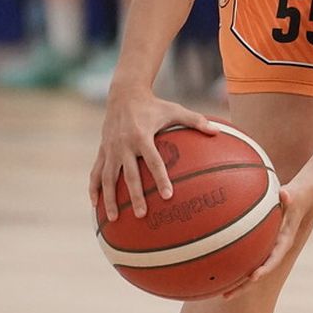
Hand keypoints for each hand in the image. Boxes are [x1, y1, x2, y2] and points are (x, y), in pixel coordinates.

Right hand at [90, 88, 222, 222]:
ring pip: (108, 178)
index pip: (153, 161)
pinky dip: (94, 188)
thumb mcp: (175, 110)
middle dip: (135, 195)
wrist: (124, 94)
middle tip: (142, 214)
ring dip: (110, 199)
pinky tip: (95, 205)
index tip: (167, 196)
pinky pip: (96, 171)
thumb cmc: (154, 105)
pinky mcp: (102, 150)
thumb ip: (196, 121)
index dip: (161, 178)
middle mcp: (124, 144)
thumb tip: (217, 131)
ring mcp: (111, 149)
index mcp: (142, 136)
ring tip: (115, 219)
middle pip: (129, 175)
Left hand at [227, 172, 312, 292]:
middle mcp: (274, 251)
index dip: (264, 269)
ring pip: (251, 271)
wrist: (299, 201)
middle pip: (258, 273)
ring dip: (236, 283)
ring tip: (219, 293)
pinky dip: (234, 268)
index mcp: (283, 242)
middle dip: (243, 286)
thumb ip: (288, 197)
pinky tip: (219, 272)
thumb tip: (285, 193)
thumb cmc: (293, 197)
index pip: (274, 259)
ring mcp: (266, 251)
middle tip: (225, 296)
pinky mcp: (259, 248)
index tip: (253, 277)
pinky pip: (246, 260)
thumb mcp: (292, 195)